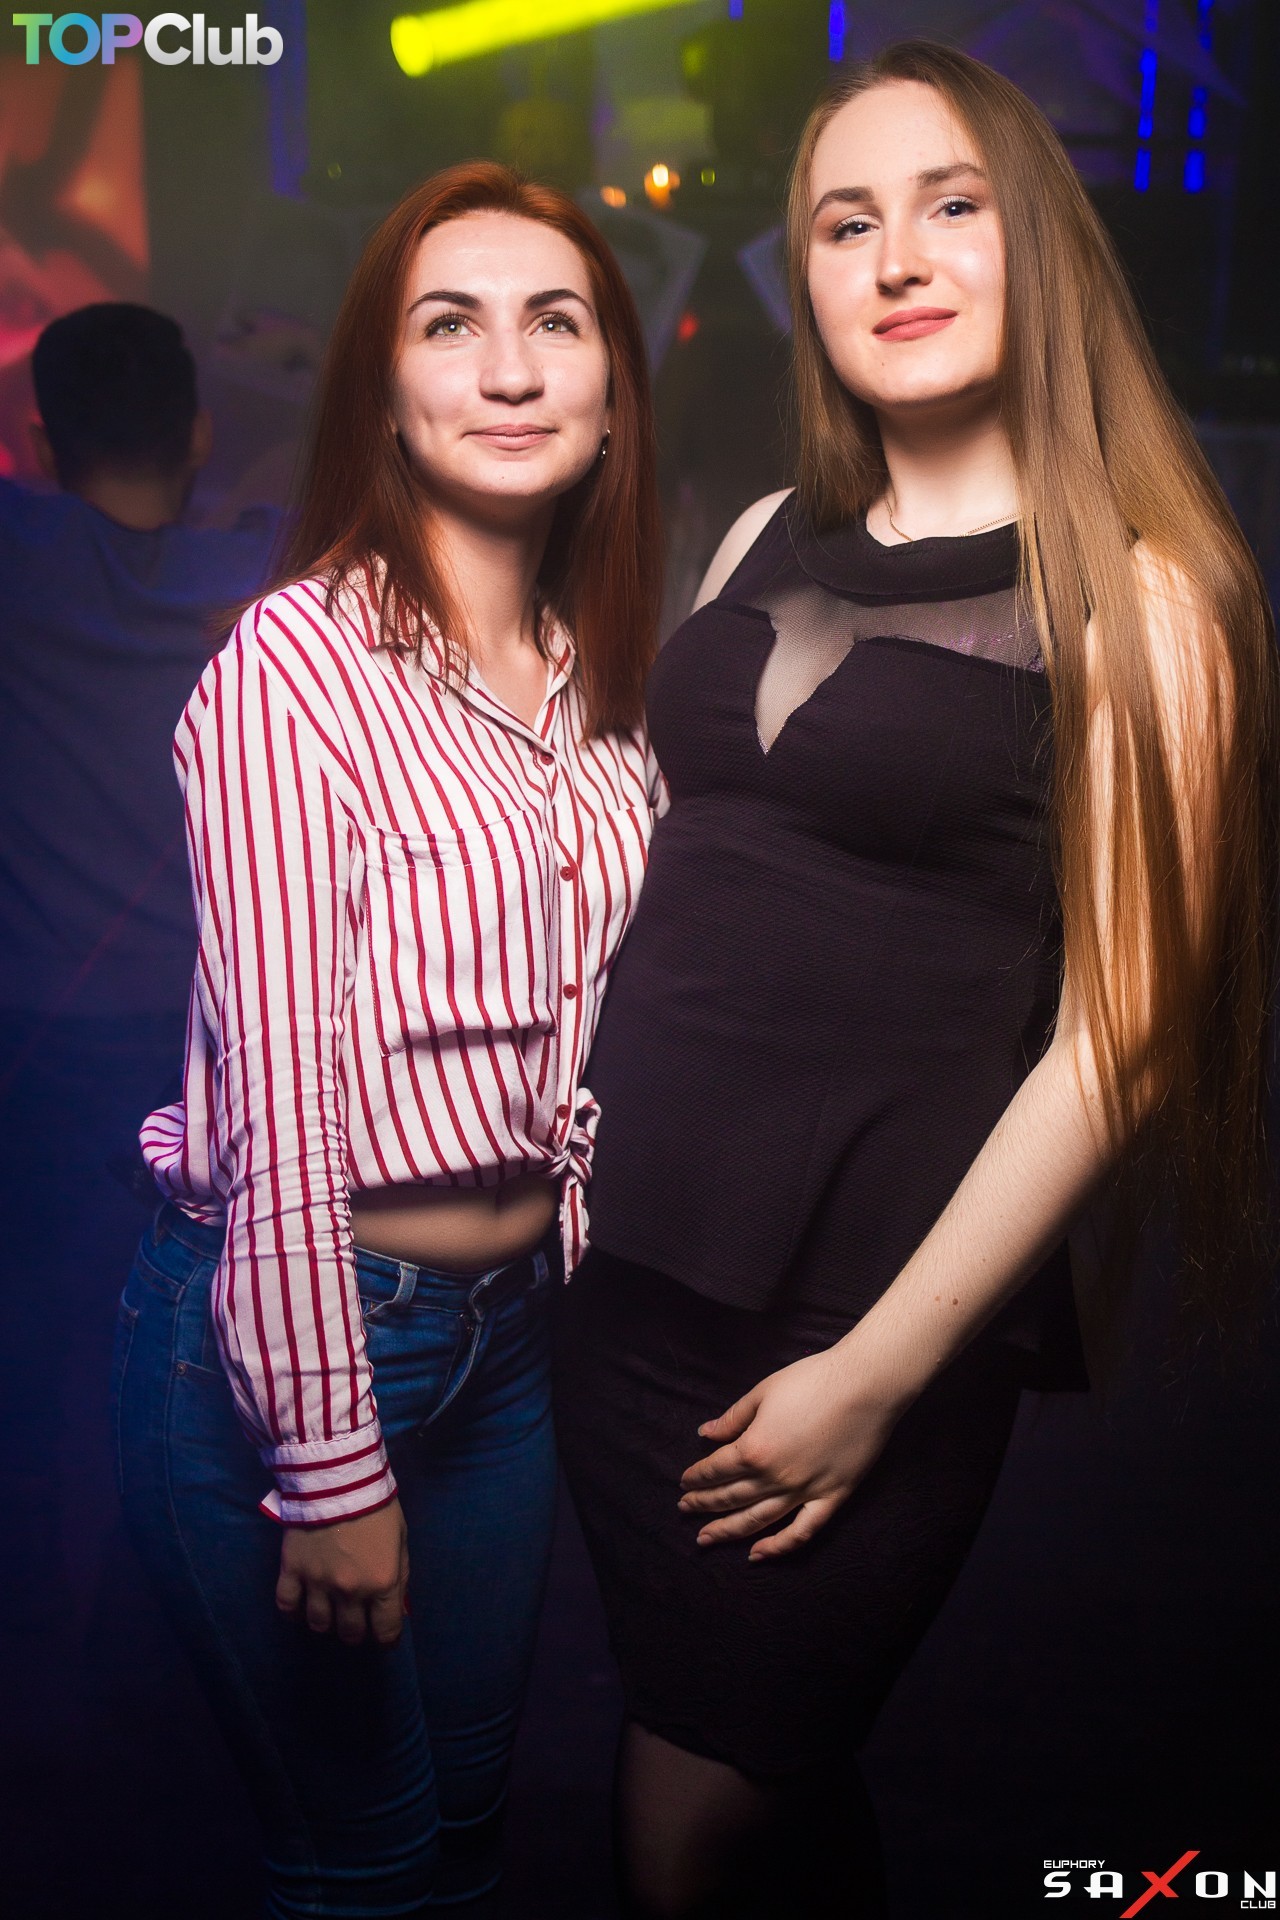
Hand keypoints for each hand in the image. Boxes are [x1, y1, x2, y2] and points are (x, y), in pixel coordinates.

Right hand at [276, 1498, 408, 1645]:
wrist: (338, 1476)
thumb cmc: (377, 1505)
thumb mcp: (401, 1540)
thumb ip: (399, 1575)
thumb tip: (395, 1605)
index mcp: (382, 1583)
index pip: (385, 1632)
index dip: (386, 1641)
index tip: (384, 1639)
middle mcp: (350, 1591)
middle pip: (350, 1633)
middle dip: (356, 1633)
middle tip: (356, 1623)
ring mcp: (318, 1583)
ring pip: (319, 1625)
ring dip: (326, 1623)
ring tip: (330, 1613)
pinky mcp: (292, 1570)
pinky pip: (287, 1606)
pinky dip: (293, 1612)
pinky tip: (301, 1607)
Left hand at [677, 1341, 911, 1560]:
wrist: (865, 1384)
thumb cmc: (813, 1380)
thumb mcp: (764, 1391)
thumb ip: (733, 1417)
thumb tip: (705, 1433)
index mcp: (755, 1449)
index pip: (715, 1470)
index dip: (696, 1477)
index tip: (684, 1483)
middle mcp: (775, 1477)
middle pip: (730, 1497)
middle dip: (703, 1504)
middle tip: (685, 1510)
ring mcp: (804, 1491)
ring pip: (758, 1520)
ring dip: (728, 1531)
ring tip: (706, 1538)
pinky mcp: (832, 1497)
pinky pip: (802, 1531)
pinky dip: (779, 1547)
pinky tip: (757, 1554)